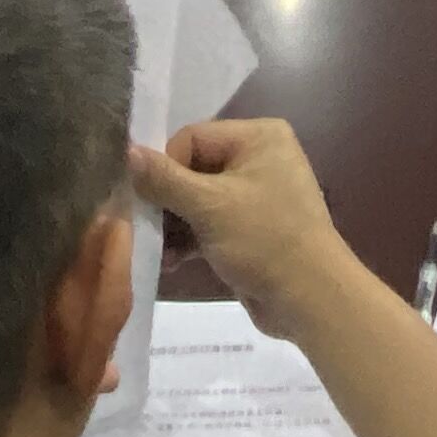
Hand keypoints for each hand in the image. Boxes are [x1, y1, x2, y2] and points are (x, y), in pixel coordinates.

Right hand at [129, 120, 360, 332]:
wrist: (310, 299)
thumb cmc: (264, 240)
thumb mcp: (210, 206)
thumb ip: (164, 179)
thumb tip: (126, 151)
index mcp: (258, 137)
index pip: (192, 138)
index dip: (165, 168)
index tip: (146, 201)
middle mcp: (259, 157)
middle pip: (192, 168)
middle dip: (167, 200)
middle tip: (142, 226)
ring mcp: (255, 195)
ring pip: (197, 199)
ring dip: (174, 224)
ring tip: (156, 249)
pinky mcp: (250, 228)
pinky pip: (210, 223)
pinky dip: (190, 238)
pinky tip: (171, 261)